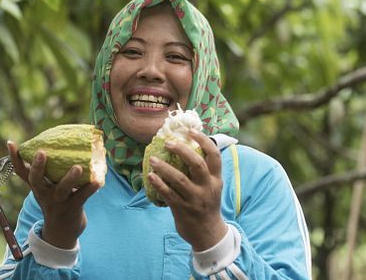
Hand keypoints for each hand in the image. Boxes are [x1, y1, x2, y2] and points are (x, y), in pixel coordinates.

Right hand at [8, 141, 100, 248]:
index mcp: (36, 185)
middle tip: (41, 152)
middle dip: (38, 167)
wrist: (62, 230)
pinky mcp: (73, 207)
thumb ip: (45, 169)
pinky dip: (90, 189)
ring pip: (62, 190)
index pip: (21, 171)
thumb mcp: (44, 186)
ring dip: (69, 178)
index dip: (14, 158)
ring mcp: (58, 201)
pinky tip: (98, 180)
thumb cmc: (54, 199)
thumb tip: (51, 139)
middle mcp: (43, 192)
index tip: (11, 143)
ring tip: (77, 167)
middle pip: (36, 180)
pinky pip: (82, 197)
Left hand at [145, 130, 227, 250]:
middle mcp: (207, 187)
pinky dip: (158, 184)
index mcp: (216, 179)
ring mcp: (195, 199)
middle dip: (182, 150)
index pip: (214, 155)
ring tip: (152, 159)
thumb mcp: (211, 187)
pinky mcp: (182, 209)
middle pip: (196, 164)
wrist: (208, 234)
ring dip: (164, 167)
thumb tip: (185, 147)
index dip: (203, 140)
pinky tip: (150, 176)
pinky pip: (168, 194)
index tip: (191, 130)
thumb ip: (203, 171)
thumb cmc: (206, 204)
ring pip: (179, 179)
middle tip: (168, 142)